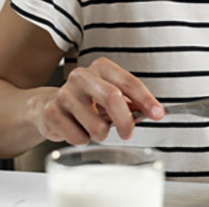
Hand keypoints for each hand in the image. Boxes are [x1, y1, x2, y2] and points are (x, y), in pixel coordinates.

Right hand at [35, 57, 164, 144]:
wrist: (49, 106)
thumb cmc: (87, 101)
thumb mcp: (110, 95)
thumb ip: (131, 102)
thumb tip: (153, 112)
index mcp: (101, 67)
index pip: (129, 82)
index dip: (146, 100)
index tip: (158, 114)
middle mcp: (82, 76)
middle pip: (112, 97)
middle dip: (125, 121)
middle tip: (127, 132)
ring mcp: (65, 93)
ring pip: (96, 125)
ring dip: (101, 134)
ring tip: (95, 128)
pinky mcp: (51, 112)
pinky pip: (78, 137)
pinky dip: (83, 140)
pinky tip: (77, 130)